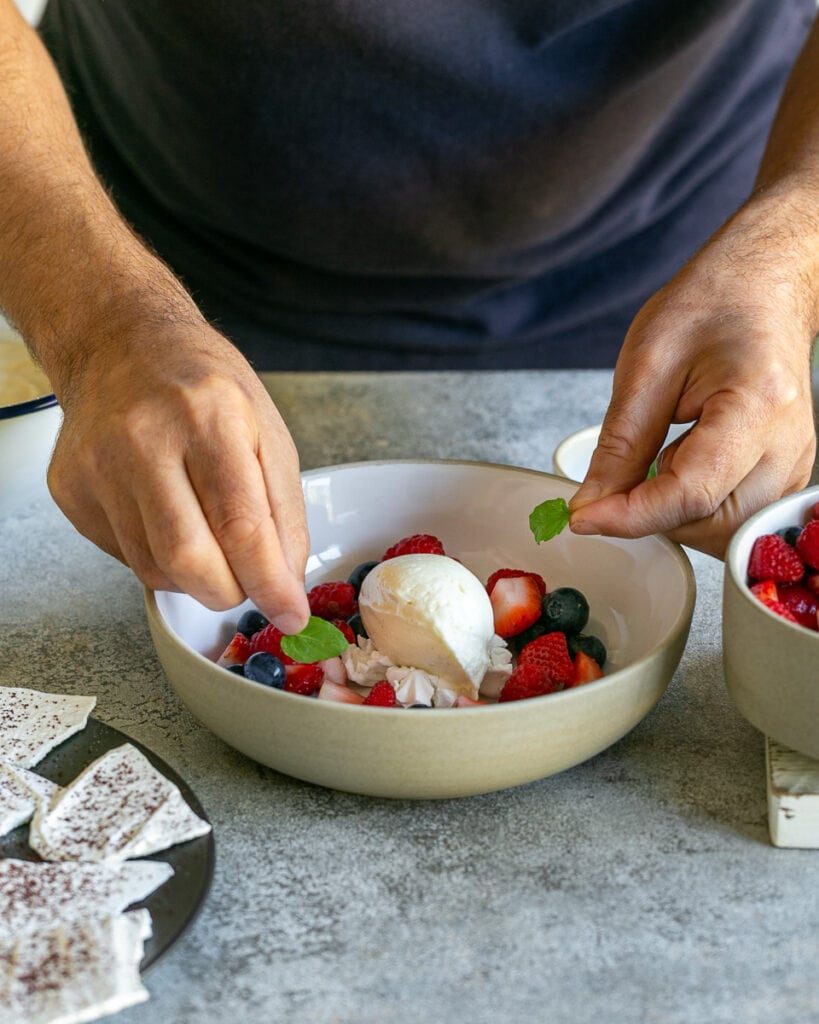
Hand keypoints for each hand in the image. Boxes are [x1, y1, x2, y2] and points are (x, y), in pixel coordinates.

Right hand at [47, 320, 310, 630]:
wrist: (120, 343)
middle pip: (188, 558)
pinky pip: (125, 556)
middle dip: (230, 591)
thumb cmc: (204, 385)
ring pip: (154, 568)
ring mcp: (97, 465)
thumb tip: (286, 585)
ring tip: (207, 533)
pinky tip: (166, 515)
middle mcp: (144, 439)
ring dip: (195, 575)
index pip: (241, 524)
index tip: (290, 614)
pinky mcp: (70, 488)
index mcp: (209, 416)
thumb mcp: (266, 430)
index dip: (269, 582)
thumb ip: (284, 510)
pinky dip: (159, 557)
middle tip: (248, 583)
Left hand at [568, 186, 817, 557]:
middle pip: (709, 524)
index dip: (629, 515)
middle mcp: (788, 446)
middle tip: (625, 469)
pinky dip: (693, 506)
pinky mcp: (784, 475)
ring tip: (663, 452)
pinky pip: (732, 518)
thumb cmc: (711, 307)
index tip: (583, 518)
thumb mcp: (647, 365)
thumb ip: (619, 445)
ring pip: (721, 532)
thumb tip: (592, 504)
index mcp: (757, 407)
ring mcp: (794, 465)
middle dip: (653, 514)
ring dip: (674, 512)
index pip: (689, 493)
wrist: (760, 287)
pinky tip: (682, 463)